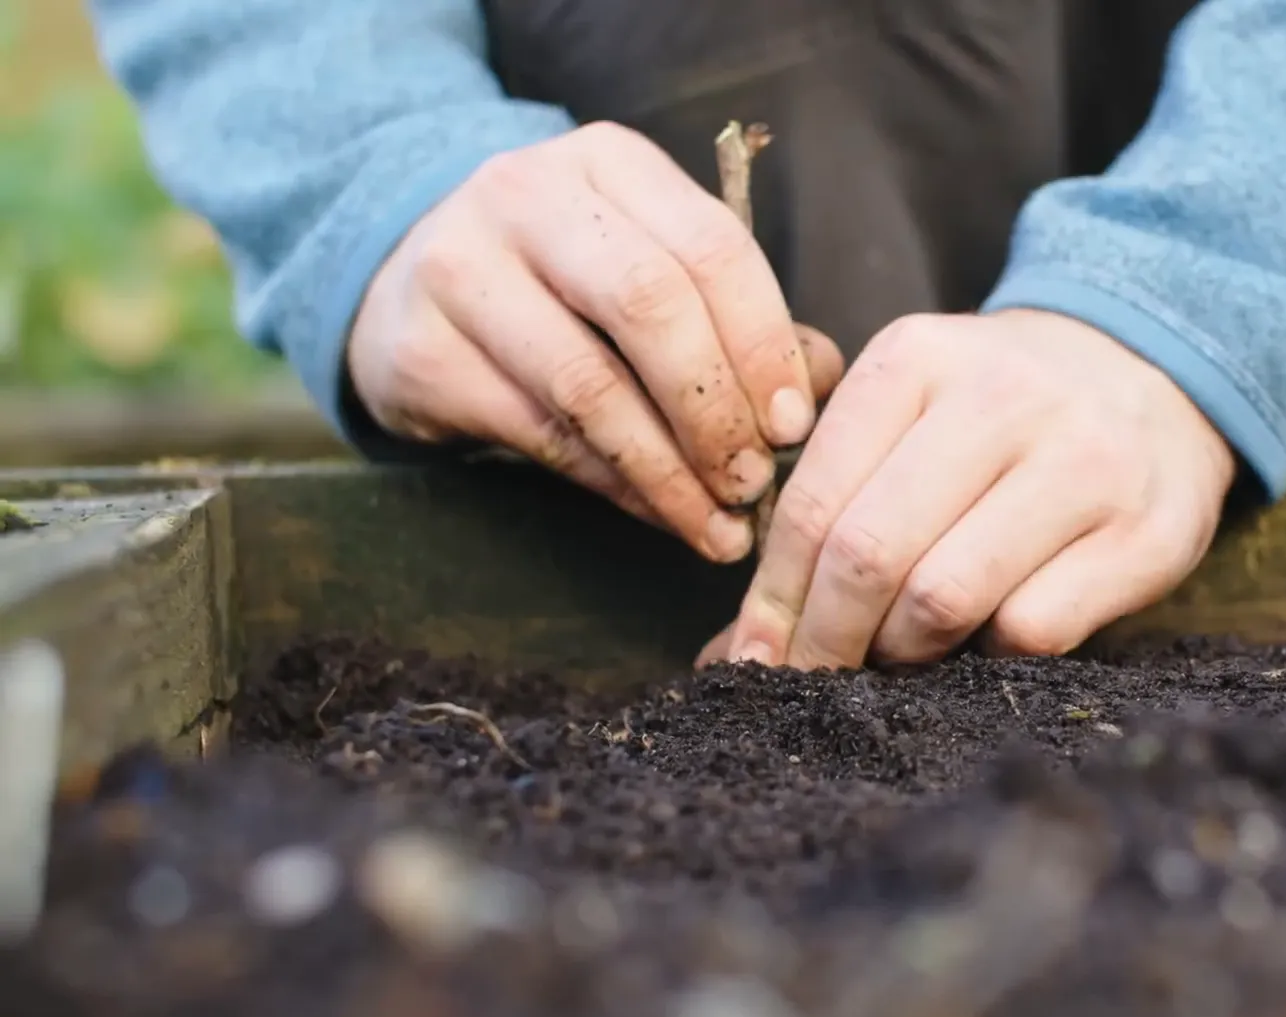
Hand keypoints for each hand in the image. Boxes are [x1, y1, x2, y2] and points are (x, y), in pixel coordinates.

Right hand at [347, 121, 844, 562]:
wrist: (402, 284)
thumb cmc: (563, 284)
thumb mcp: (647, 266)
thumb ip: (737, 317)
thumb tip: (821, 386)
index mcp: (608, 162)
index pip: (712, 247)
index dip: (764, 344)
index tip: (796, 425)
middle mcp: (527, 196)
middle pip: (651, 306)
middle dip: (717, 409)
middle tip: (754, 482)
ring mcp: (460, 268)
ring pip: (589, 383)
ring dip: (668, 470)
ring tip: (717, 524)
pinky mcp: (421, 350)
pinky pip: (539, 432)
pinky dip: (613, 484)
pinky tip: (658, 513)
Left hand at [698, 308, 1236, 669]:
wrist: (1153, 371)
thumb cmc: (1001, 416)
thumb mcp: (912, 414)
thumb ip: (831, 504)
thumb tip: (737, 649)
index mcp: (918, 359)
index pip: (814, 504)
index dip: (772, 600)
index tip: (753, 657)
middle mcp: (1003, 398)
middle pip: (871, 554)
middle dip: (826, 638)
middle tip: (815, 675)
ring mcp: (1084, 463)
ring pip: (947, 597)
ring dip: (904, 652)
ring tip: (899, 655)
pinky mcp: (1148, 531)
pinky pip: (1033, 629)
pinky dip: (989, 655)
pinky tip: (984, 639)